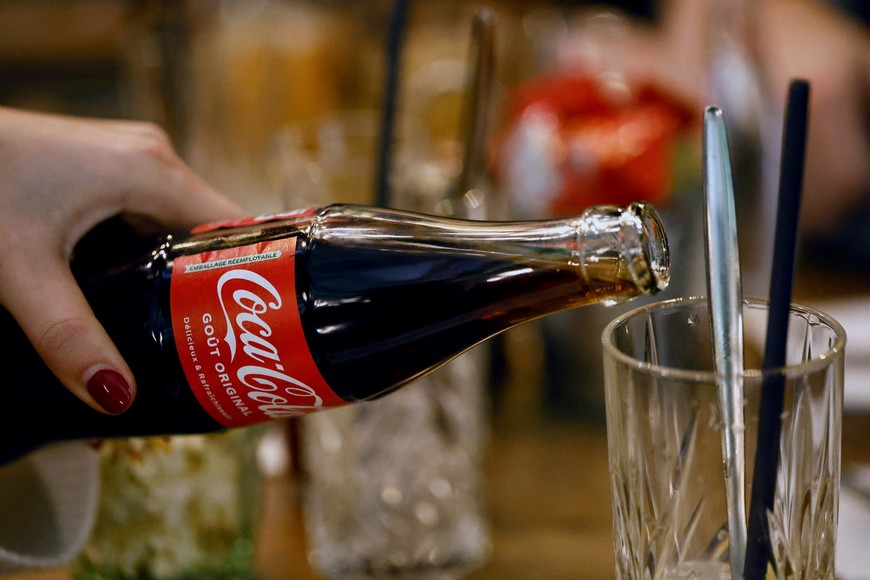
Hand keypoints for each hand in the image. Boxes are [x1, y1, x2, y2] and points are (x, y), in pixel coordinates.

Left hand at [0, 107, 245, 414]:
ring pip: (175, 232)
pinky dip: (147, 263)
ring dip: (177, 280)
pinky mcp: (104, 173)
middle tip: (224, 349)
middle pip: (209, 237)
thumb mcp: (23, 269)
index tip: (265, 331)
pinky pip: (146, 222)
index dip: (255, 280)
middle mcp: (152, 160)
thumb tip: (117, 396)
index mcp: (152, 171)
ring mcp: (128, 164)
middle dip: (213, 292)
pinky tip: (136, 302)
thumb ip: (67, 336)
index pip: (236, 229)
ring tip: (185, 336)